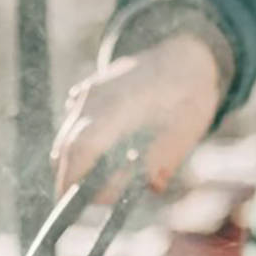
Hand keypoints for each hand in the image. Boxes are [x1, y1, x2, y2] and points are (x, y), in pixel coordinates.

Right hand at [51, 33, 223, 196]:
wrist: (185, 54)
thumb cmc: (189, 96)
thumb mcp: (186, 133)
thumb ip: (164, 162)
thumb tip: (151, 187)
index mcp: (124, 104)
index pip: (84, 144)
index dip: (72, 175)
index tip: (68, 200)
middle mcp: (99, 96)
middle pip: (67, 144)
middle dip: (67, 176)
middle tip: (74, 201)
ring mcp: (90, 91)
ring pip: (66, 135)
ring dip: (72, 162)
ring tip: (95, 180)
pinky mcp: (87, 91)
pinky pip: (72, 123)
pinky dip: (78, 144)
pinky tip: (101, 153)